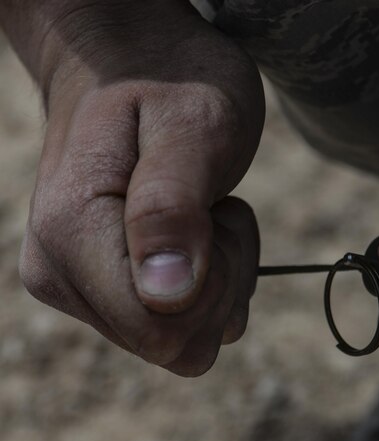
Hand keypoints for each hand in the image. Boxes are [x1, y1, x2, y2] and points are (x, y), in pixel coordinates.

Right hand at [18, 1, 264, 375]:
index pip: (161, 328)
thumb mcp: (193, 126)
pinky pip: (177, 322)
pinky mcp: (99, 287)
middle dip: (221, 280)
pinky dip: (210, 280)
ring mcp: (75, 282)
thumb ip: (173, 207)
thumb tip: (165, 294)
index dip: (214, 284)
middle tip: (214, 207)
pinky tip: (198, 227)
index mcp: (71, 233)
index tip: (215, 214)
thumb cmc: (168, 82)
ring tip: (204, 209)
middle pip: (174, 342)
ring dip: (219, 278)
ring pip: (182, 336)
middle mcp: (59, 270)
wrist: (131, 62)